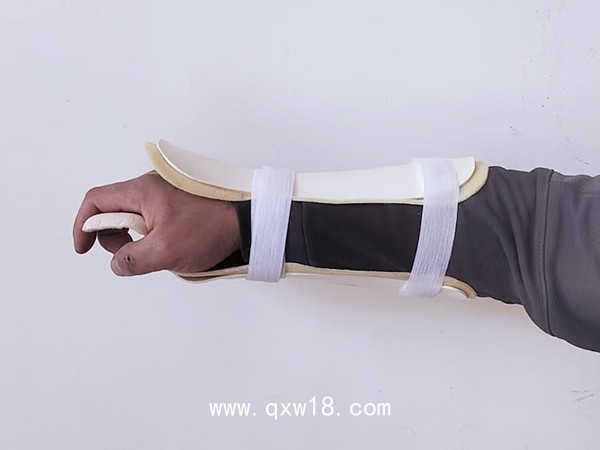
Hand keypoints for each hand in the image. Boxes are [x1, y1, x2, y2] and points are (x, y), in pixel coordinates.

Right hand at [73, 171, 240, 275]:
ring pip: (133, 216)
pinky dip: (151, 234)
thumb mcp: (165, 251)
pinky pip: (152, 218)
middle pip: (112, 209)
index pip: (96, 200)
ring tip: (159, 252)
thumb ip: (132, 260)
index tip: (84, 248)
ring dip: (135, 238)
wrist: (248, 219)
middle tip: (133, 255)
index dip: (84, 225)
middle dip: (113, 236)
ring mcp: (165, 192)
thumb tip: (117, 264)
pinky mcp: (178, 201)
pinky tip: (170, 246)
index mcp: (142, 190)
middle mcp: (151, 185)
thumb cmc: (211, 229)